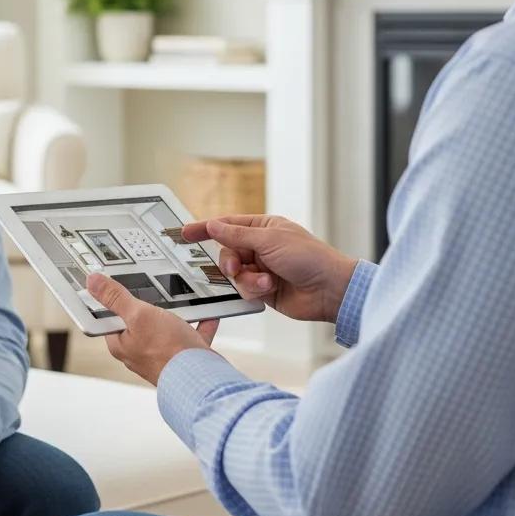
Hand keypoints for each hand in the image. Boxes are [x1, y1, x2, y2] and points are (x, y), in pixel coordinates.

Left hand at [86, 272, 219, 385]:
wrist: (201, 377)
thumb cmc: (168, 351)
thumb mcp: (138, 314)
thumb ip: (116, 298)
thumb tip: (92, 282)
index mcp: (122, 344)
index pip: (110, 318)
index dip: (114, 301)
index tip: (118, 285)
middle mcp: (139, 352)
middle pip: (139, 322)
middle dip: (148, 307)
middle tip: (152, 288)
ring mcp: (162, 355)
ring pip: (166, 329)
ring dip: (174, 315)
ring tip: (180, 300)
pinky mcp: (183, 357)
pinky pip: (191, 335)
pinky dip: (198, 324)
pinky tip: (206, 314)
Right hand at [181, 215, 357, 322]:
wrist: (329, 290)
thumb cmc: (309, 258)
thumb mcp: (269, 241)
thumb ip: (237, 235)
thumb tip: (213, 225)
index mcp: (263, 228)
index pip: (227, 225)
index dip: (205, 228)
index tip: (184, 233)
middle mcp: (261, 247)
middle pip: (227, 251)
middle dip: (230, 261)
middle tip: (236, 266)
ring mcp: (262, 268)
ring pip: (235, 273)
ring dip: (247, 278)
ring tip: (265, 281)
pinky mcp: (264, 289)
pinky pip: (245, 288)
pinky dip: (254, 289)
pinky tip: (270, 288)